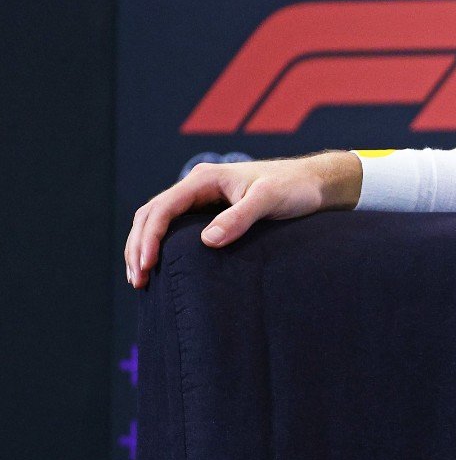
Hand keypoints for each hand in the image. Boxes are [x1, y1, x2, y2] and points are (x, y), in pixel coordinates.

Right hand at [123, 151, 362, 288]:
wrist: (314, 182)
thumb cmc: (294, 188)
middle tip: (137, 280)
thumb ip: (240, 218)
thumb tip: (207, 241)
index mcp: (205, 179)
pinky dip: (161, 245)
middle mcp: (198, 186)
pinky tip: (160, 267)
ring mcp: (202, 197)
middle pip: (152, 214)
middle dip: (138, 246)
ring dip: (144, 246)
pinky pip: (176, 227)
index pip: (163, 208)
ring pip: (159, 220)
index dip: (149, 238)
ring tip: (141, 279)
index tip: (146, 265)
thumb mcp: (269, 201)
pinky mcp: (211, 210)